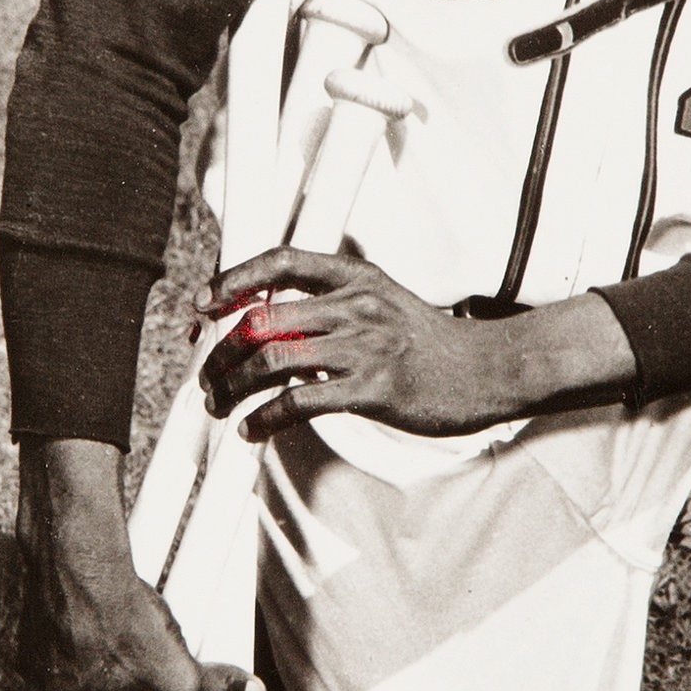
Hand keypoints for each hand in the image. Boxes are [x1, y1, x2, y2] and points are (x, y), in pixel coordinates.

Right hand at [16, 439, 265, 690]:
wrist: (77, 556)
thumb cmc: (117, 617)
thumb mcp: (173, 663)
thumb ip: (208, 687)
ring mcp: (33, 659)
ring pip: (55, 688)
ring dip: (80, 687)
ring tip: (111, 672)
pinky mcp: (34, 626)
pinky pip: (53, 650)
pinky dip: (73, 648)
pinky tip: (97, 630)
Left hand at [199, 252, 635, 442]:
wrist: (488, 370)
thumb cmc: (429, 342)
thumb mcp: (382, 301)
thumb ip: (331, 302)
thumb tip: (268, 318)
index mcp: (355, 277)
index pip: (280, 261)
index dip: (233, 280)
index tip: (203, 305)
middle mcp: (356, 304)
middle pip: (261, 320)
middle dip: (219, 352)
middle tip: (206, 377)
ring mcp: (364, 346)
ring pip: (271, 361)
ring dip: (233, 387)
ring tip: (221, 406)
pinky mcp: (372, 389)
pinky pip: (298, 402)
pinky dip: (264, 418)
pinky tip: (253, 429)